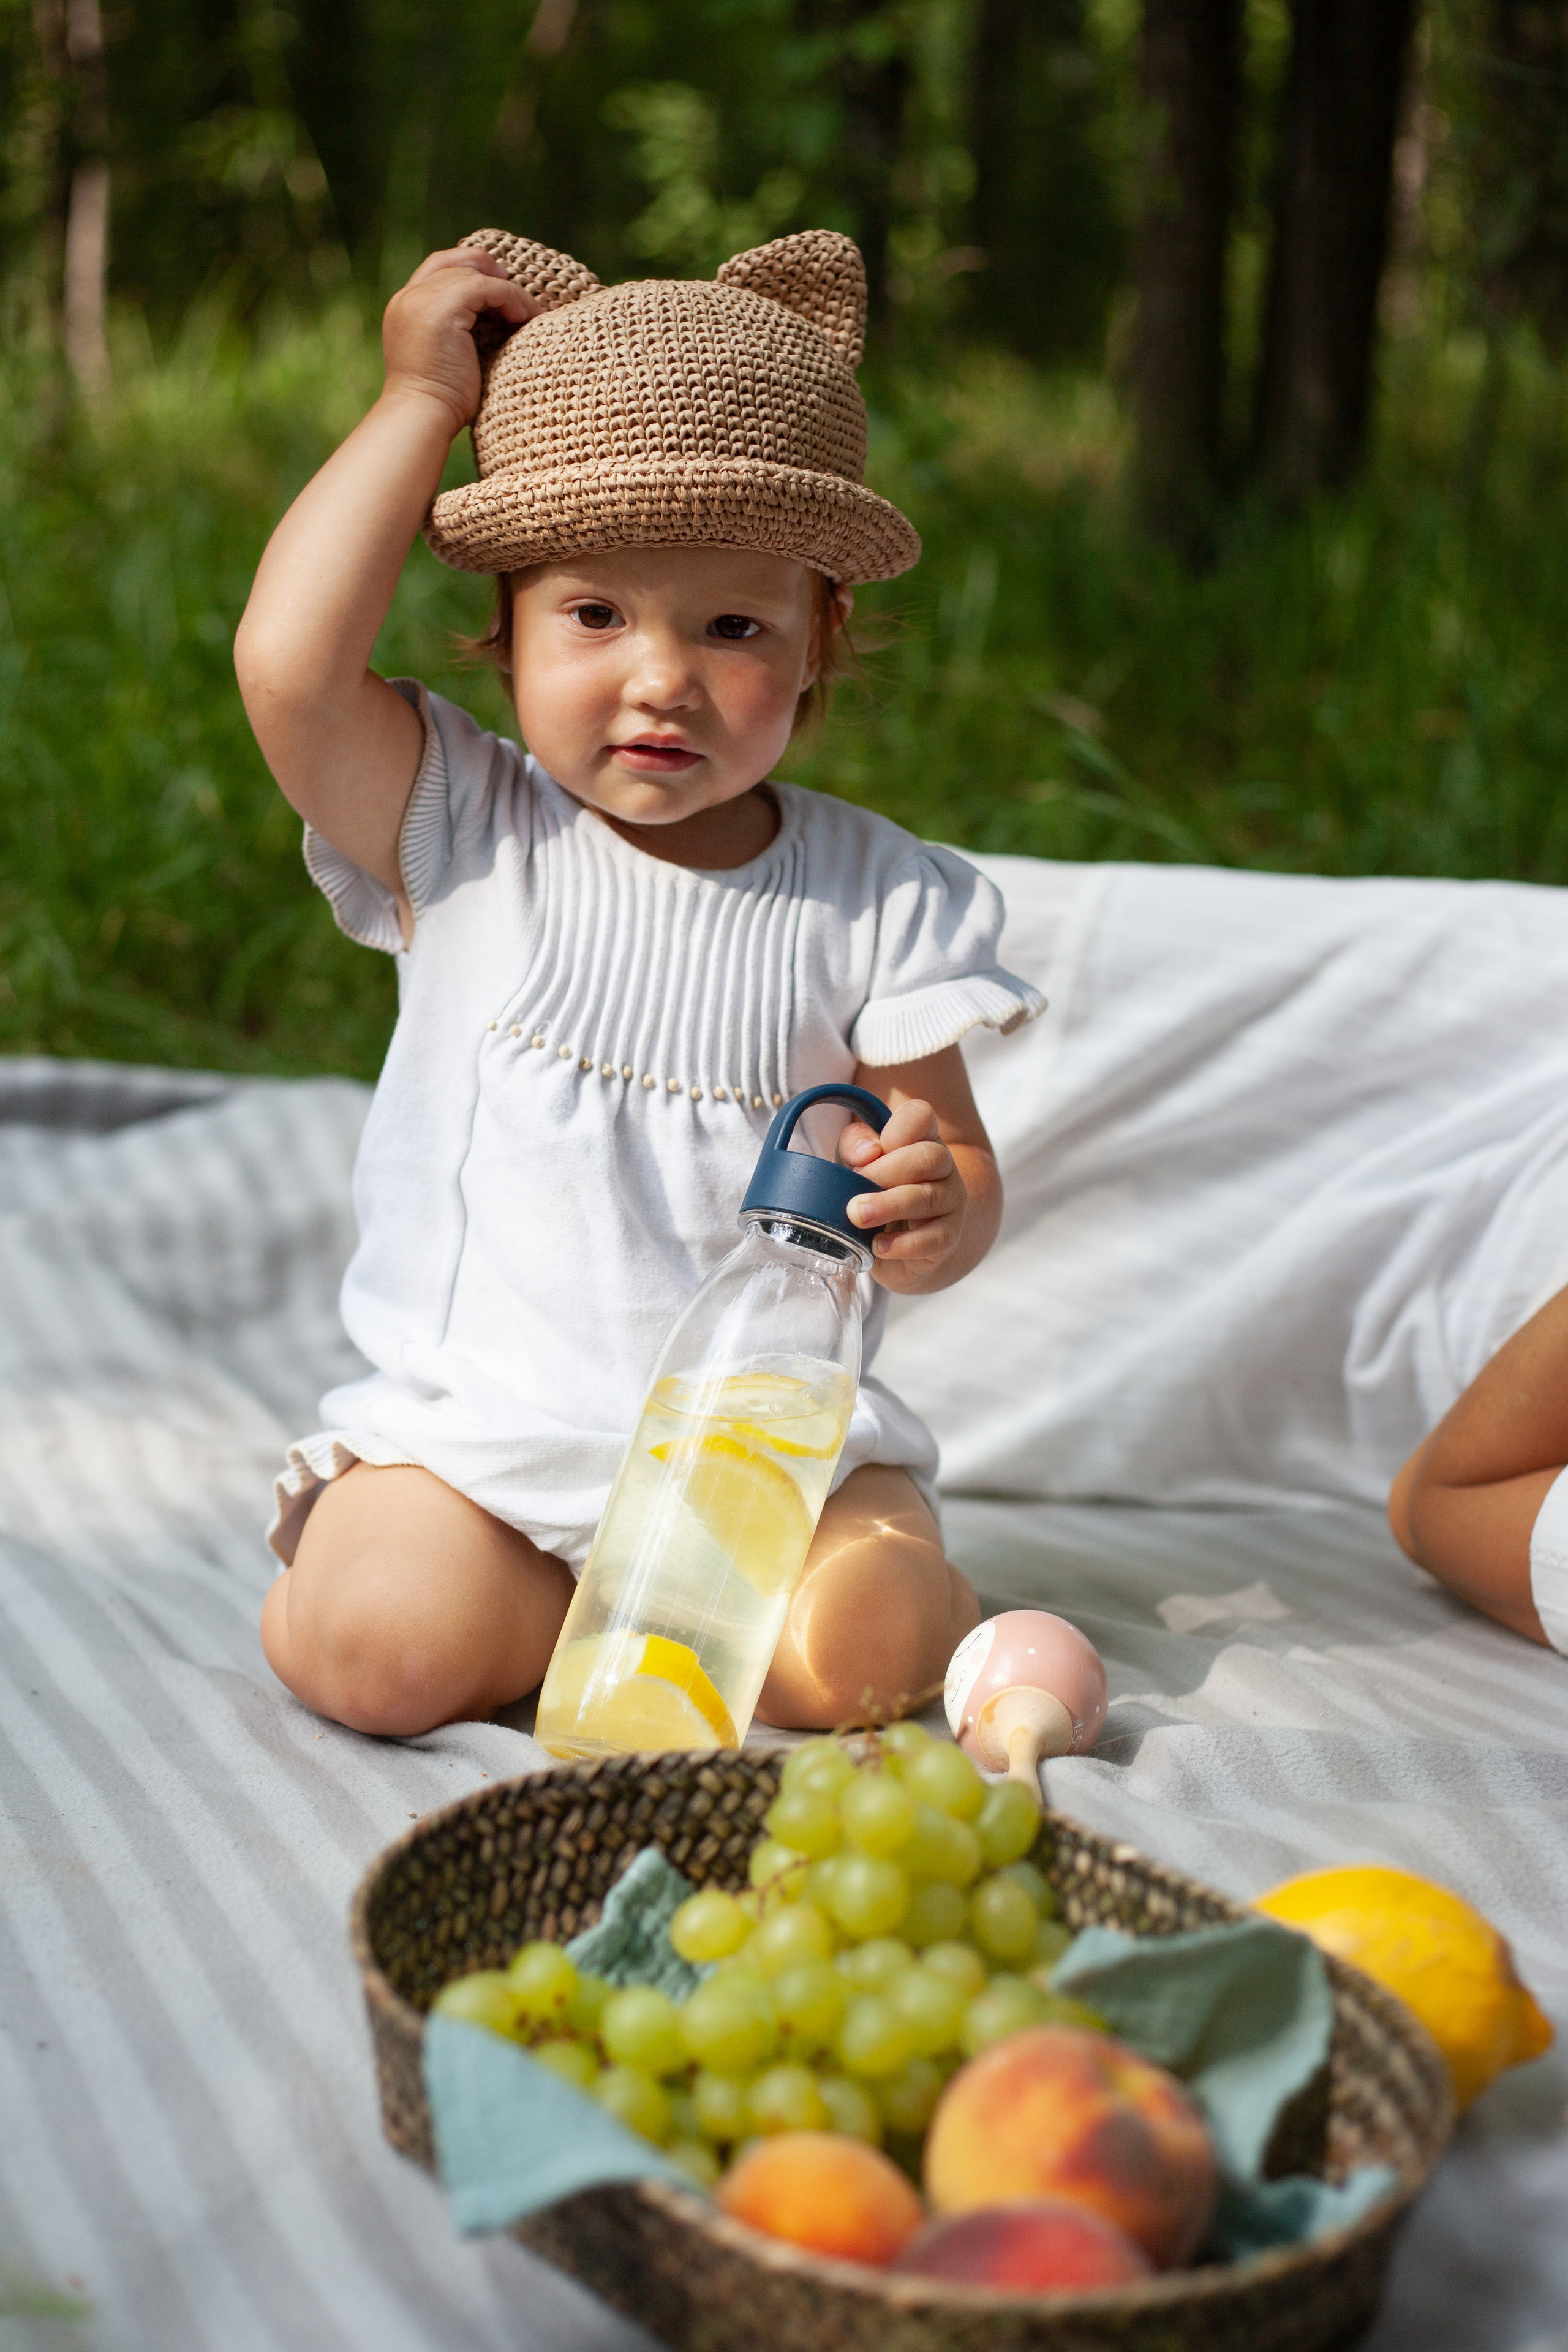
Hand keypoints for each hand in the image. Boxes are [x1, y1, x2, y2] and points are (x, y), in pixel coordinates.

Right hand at [381, 248, 537, 432]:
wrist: (423, 418)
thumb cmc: (441, 403)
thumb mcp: (444, 356)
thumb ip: (455, 330)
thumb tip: (491, 321)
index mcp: (404, 308)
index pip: (435, 267)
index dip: (467, 264)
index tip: (497, 278)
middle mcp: (408, 298)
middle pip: (453, 265)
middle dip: (489, 271)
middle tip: (517, 288)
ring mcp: (422, 300)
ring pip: (474, 277)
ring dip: (508, 291)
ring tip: (530, 312)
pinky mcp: (443, 308)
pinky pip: (485, 288)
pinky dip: (509, 298)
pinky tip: (524, 317)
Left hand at [841, 1098, 965, 1289]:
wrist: (900, 1240)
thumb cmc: (875, 1190)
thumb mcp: (856, 1162)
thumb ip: (855, 1146)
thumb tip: (868, 1152)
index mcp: (921, 1137)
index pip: (922, 1116)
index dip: (899, 1128)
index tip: (873, 1150)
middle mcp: (942, 1165)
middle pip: (927, 1158)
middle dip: (886, 1173)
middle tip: (854, 1190)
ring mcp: (950, 1200)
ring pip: (927, 1198)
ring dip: (889, 1206)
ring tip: (858, 1216)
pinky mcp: (949, 1235)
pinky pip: (934, 1239)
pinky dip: (903, 1244)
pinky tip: (879, 1246)